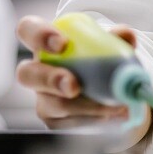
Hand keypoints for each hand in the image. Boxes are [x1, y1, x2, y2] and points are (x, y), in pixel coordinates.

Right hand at [15, 15, 150, 143]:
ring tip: (114, 104)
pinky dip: (95, 119)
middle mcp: (38, 69)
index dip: (38, 35)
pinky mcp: (53, 120)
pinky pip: (69, 124)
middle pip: (26, 74)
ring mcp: (43, 97)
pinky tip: (113, 115)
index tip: (62, 44)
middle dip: (50, 79)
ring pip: (53, 105)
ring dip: (85, 106)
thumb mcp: (110, 44)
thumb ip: (117, 37)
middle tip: (74, 86)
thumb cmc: (99, 58)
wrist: (107, 87)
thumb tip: (126, 35)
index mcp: (46, 41)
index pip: (28, 30)